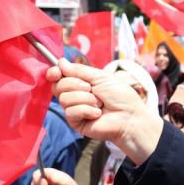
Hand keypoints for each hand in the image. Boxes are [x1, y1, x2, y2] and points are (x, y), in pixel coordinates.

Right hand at [47, 59, 162, 163]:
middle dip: (76, 85)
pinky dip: (87, 110)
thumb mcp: (101, 77)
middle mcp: (75, 95)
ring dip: (85, 99)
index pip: (59, 77)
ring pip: (64, 99)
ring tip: (99, 103)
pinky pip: (71, 112)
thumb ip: (80, 70)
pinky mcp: (76, 122)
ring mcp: (74, 109)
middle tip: (91, 89)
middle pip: (59, 86)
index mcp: (81, 83)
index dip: (54, 73)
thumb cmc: (120, 96)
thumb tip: (60, 62)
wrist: (129, 116)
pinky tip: (97, 113)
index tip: (56, 72)